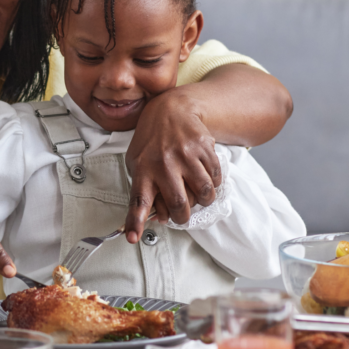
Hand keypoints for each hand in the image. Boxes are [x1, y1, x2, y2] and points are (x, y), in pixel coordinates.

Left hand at [125, 87, 220, 242]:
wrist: (170, 110)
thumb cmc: (151, 143)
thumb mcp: (138, 163)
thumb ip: (146, 191)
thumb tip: (161, 218)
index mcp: (142, 170)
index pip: (138, 201)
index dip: (135, 222)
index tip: (132, 238)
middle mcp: (163, 164)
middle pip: (180, 205)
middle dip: (184, 216)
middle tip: (183, 214)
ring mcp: (185, 155)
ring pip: (203, 194)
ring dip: (203, 201)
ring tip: (197, 194)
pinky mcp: (204, 148)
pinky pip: (215, 179)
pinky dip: (213, 184)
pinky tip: (204, 177)